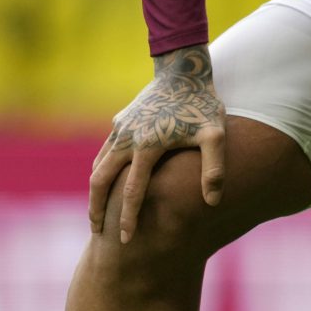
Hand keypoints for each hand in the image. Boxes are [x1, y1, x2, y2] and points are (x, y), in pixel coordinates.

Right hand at [89, 45, 226, 243]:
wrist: (183, 71)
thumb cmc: (203, 106)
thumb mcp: (215, 136)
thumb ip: (214, 169)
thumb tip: (212, 202)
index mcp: (148, 146)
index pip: (133, 191)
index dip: (127, 217)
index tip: (126, 239)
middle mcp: (127, 139)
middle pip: (101, 182)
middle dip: (97, 210)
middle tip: (98, 233)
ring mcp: (120, 130)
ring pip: (98, 167)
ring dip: (95, 192)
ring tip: (97, 215)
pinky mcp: (118, 122)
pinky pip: (103, 153)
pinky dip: (99, 172)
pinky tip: (104, 185)